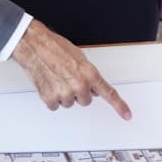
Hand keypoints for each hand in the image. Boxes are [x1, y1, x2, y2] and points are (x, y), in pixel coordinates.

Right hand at [11, 21, 131, 119]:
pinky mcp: (50, 99)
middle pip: (86, 101)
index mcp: (89, 73)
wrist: (34, 46)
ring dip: (64, 94)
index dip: (119, 106)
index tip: (127, 115)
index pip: (109, 93)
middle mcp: (79, 85)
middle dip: (79, 92)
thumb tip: (94, 89)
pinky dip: (52, 98)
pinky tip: (49, 84)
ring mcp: (65, 93)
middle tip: (68, 78)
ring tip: (56, 78)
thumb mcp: (79, 57)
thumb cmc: (55, 47)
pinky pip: (55, 106)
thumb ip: (89, 75)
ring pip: (69, 103)